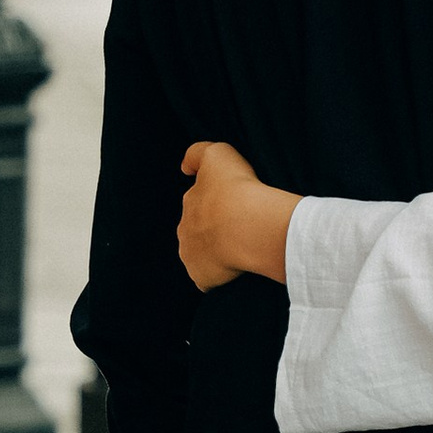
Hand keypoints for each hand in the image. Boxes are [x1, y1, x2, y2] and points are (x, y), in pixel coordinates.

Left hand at [179, 139, 299, 292]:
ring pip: (202, 255)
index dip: (217, 203)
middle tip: (242, 228)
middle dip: (214, 230)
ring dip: (217, 253)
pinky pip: (209, 279)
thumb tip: (185, 168)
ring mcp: (191, 256)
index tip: (236, 204)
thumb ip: (197, 154)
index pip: (199, 203)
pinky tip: (237, 269)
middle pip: (198, 230)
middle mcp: (184, 230)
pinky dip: (220, 276)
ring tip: (242, 249)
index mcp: (189, 203)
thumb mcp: (217, 154)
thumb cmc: (237, 188)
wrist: (248, 225)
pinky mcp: (202, 277)